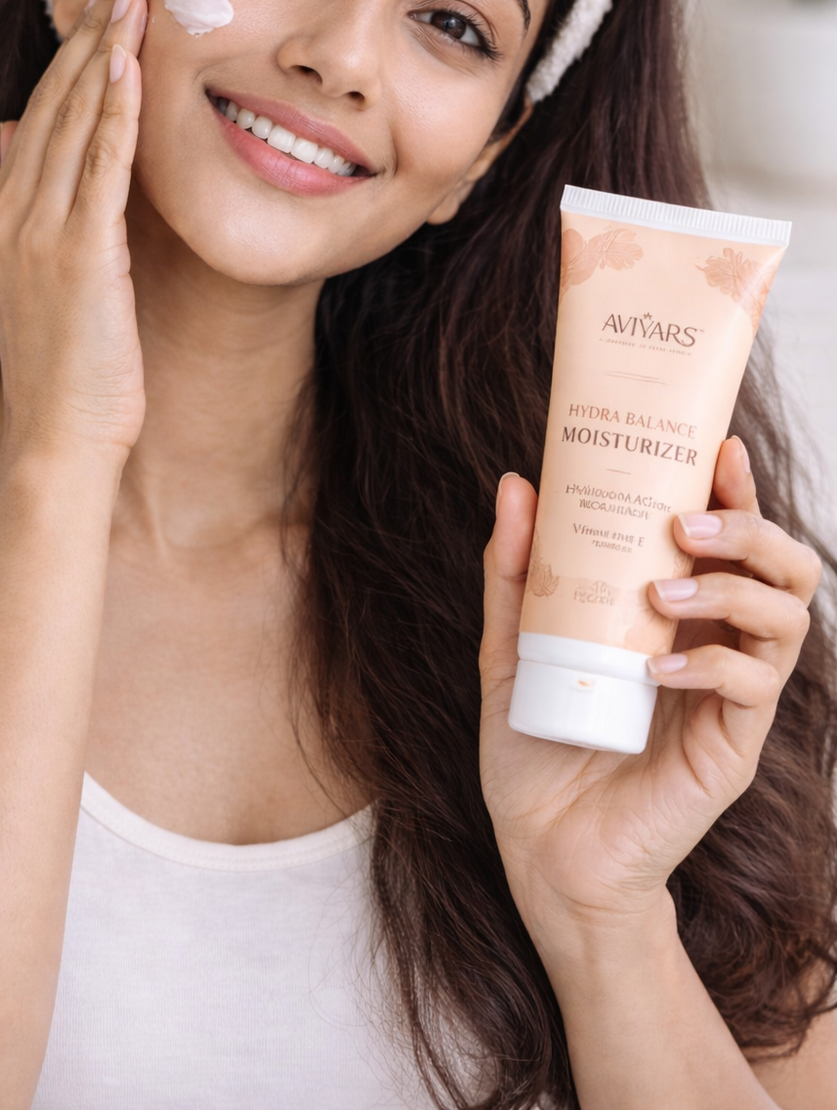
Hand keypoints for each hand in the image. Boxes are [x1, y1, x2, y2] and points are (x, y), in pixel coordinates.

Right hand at [0, 0, 147, 460]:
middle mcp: (11, 214)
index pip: (40, 116)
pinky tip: (130, 66)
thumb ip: (27, 200)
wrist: (59, 435)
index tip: (104, 7)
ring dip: (105, 54)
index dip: (73, 56)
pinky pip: (99, 168)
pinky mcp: (80, 254)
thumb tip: (16, 133)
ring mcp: (40, 232)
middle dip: (90, 35)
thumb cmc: (64, 366)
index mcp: (2, 217)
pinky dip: (114, 112)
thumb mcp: (35, 276)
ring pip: (73, 122)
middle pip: (53, 104)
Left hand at [478, 438, 820, 945]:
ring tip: (667, 588)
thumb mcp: (511, 648)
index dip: (737, 490)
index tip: (719, 446)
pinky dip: (712, 665)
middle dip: (751, 528)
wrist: (543, 854)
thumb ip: (514, 574)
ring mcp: (731, 698)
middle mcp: (717, 646)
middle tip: (688, 521)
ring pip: (788, 619)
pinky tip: (660, 664)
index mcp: (678, 615)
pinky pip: (753, 689)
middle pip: (785, 568)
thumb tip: (516, 484)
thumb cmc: (536, 751)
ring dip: (735, 588)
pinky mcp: (731, 748)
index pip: (730, 540)